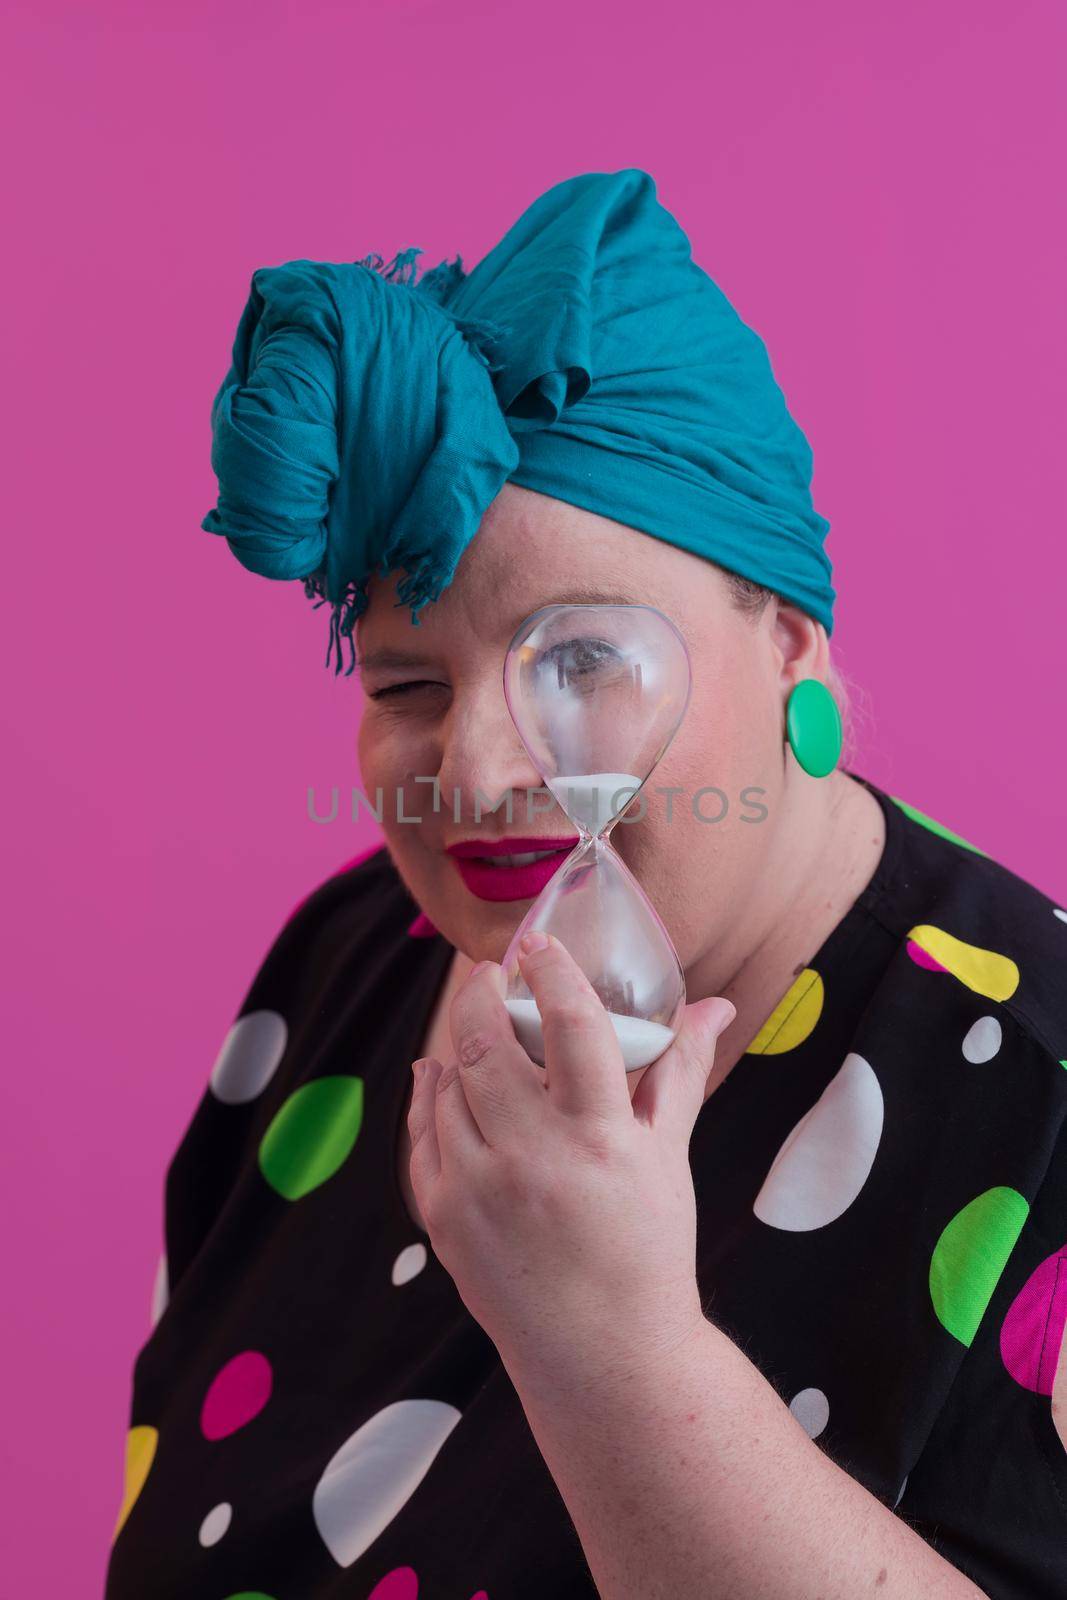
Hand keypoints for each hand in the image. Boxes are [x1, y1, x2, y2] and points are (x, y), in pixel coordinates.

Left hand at [406, 931, 735, 1393]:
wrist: (604, 1355)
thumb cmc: (648, 1248)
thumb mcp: (670, 1156)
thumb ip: (681, 1070)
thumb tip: (717, 1003)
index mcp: (599, 1138)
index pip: (569, 1027)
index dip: (550, 972)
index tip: (537, 944)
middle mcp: (532, 1159)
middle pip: (485, 1043)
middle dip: (480, 992)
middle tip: (491, 972)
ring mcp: (478, 1190)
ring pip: (449, 1083)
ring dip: (459, 1044)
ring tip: (479, 1027)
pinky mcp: (442, 1217)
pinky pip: (422, 1134)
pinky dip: (429, 1096)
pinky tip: (441, 1075)